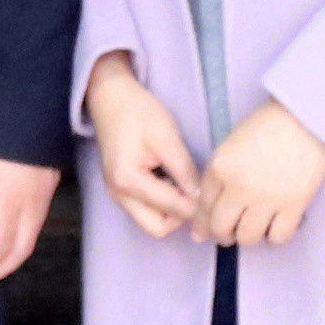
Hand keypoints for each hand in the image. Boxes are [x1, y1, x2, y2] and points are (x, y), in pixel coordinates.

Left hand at [0, 150, 61, 290]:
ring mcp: (44, 192)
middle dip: (0, 269)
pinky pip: (38, 223)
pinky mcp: (50, 182)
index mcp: (7, 198)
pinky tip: (10, 239)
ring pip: (32, 237)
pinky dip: (23, 240)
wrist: (28, 93)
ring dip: (13, 258)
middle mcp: (31, 202)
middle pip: (20, 249)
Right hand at [86, 60, 202, 239]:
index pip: (171, 209)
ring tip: (186, 185)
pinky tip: (174, 181)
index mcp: (129, 181)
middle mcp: (119, 194)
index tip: (214, 196)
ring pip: (151, 222)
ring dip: (172, 211)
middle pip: (158, 228)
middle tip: (197, 194)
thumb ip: (185, 171)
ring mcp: (117, 194)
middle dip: (181, 217)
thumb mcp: (167, 137)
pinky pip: (145, 209)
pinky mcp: (120, 189)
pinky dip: (162, 203)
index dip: (196, 207)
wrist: (110, 96)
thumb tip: (203, 197)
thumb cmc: (138, 112)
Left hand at [197, 102, 324, 248]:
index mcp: (220, 168)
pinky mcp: (293, 205)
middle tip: (230, 234)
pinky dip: (275, 236)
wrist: (304, 118)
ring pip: (247, 238)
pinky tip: (276, 226)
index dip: (202, 225)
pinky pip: (278, 237)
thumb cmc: (267, 126)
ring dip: (248, 237)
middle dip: (223, 236)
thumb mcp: (231, 146)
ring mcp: (266, 199)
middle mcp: (239, 187)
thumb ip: (219, 174)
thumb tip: (209, 206)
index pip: (203, 207)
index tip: (204, 233)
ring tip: (255, 227)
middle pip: (221, 228)